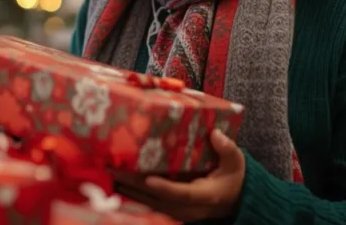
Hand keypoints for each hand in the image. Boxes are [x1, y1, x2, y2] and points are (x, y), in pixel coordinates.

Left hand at [115, 130, 245, 222]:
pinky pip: (149, 204)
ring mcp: (179, 212)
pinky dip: (133, 194)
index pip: (182, 194)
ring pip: (150, 203)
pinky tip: (117, 183)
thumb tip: (216, 134)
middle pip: (158, 198)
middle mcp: (189, 208)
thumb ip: (227, 149)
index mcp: (205, 195)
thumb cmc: (234, 178)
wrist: (235, 200)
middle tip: (113, 168)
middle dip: (134, 184)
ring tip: (109, 173)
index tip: (149, 179)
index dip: (165, 187)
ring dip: (129, 190)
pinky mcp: (171, 210)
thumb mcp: (236, 162)